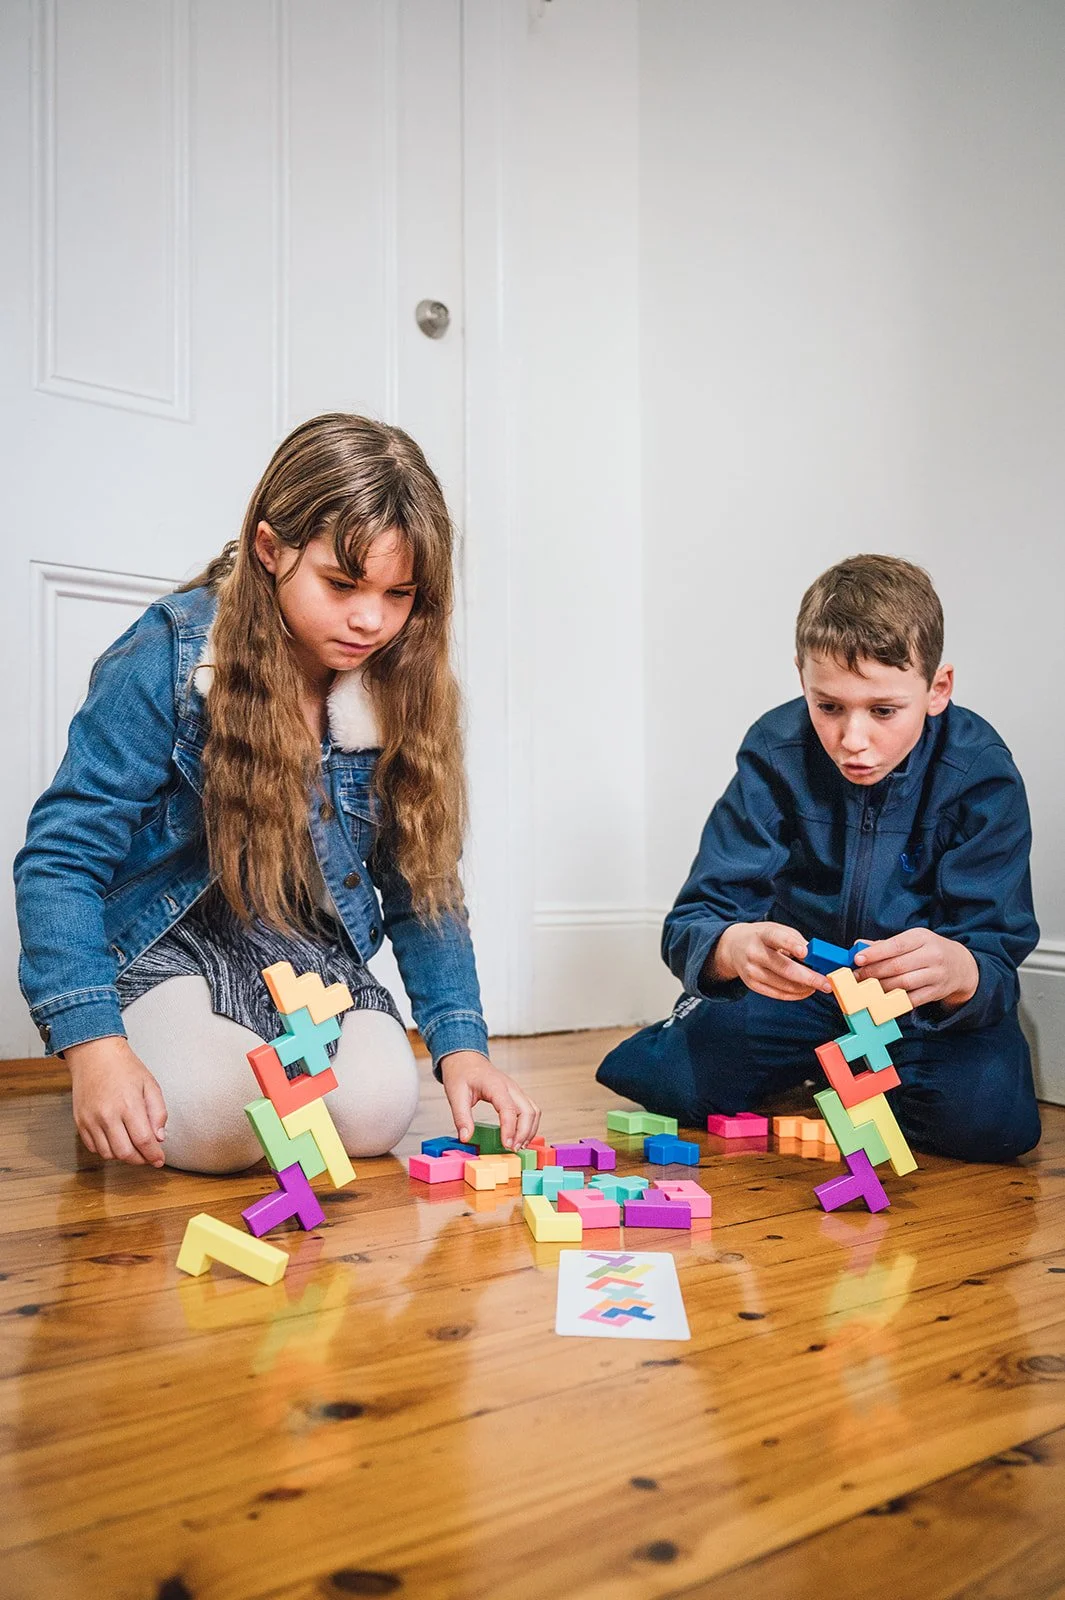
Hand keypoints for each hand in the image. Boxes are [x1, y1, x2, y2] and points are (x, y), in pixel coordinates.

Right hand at [65, 1036, 167, 1166]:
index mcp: (129, 1105)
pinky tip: (117, 1140)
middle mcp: (107, 1115)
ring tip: (133, 1147)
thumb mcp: (150, 1085)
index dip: (153, 1155)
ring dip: (123, 1156)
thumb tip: (160, 1138)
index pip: (143, 1141)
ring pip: (108, 1154)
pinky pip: (94, 1148)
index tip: (159, 1159)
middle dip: (140, 1160)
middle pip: (125, 1153)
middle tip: (148, 1156)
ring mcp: (91, 1120)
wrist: (95, 1055)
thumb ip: (158, 1112)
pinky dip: (107, 1150)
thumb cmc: (125, 1068)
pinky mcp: (80, 1122)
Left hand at [438, 1050, 540, 1148]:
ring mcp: (515, 1090)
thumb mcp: (455, 1095)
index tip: (506, 1145)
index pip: (509, 1109)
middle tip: (513, 1150)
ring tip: (518, 1146)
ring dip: (530, 1130)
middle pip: (529, 1111)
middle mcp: (510, 1087)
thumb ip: (461, 1117)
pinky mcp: (516, 1095)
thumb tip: (466, 1138)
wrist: (465, 1059)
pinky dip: (529, 1125)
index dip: (510, 1129)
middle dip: (525, 1133)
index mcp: (495, 1086)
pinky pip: (530, 1110)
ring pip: (534, 1111)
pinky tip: (520, 1137)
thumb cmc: (461, 1074)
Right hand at [709, 922, 831, 1001]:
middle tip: (826, 983)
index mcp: (762, 934)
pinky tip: (805, 990)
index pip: (776, 938)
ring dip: (805, 988)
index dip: (791, 945)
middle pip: (784, 968)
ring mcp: (751, 971)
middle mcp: (754, 953)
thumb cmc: (762, 937)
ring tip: (818, 985)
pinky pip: (778, 994)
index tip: (805, 953)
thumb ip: (796, 941)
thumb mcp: (777, 930)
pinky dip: (795, 994)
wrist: (734, 946)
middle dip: (808, 977)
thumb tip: (816, 958)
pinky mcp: (752, 985)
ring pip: (784, 985)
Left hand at [854, 929, 978, 1009]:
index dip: (875, 954)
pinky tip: (881, 999)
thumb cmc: (928, 950)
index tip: (857, 959)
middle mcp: (932, 955)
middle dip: (873, 972)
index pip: (896, 946)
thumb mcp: (912, 940)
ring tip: (865, 988)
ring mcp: (936, 975)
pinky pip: (911, 1000)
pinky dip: (894, 1001)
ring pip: (903, 984)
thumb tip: (858, 945)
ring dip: (880, 987)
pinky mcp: (936, 992)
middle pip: (897, 966)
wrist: (960, 966)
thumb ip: (885, 944)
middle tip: (856, 977)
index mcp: (922, 938)